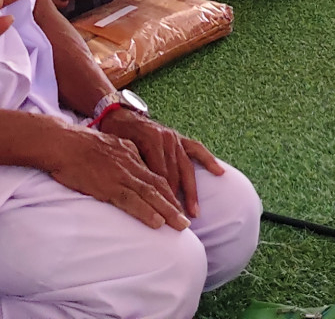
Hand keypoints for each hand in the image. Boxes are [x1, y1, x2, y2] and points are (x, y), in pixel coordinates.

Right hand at [46, 123, 188, 229]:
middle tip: (186, 222)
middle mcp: (130, 164)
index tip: (177, 205)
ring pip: (150, 194)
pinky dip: (146, 212)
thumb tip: (132, 160)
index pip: (155, 174)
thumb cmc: (79, 144)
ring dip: (167, 211)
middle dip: (174, 204)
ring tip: (180, 226)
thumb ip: (123, 152)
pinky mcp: (108, 186)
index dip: (168, 190)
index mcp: (130, 153)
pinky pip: (131, 201)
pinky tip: (157, 223)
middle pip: (158, 185)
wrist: (63, 142)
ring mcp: (120, 175)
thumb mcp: (109, 143)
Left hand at [99, 107, 224, 216]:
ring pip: (186, 168)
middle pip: (173, 174)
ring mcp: (175, 138)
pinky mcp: (180, 138)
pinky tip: (220, 172)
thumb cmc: (114, 134)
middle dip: (176, 199)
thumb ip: (131, 166)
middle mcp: (166, 139)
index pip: (158, 175)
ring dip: (191, 191)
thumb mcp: (118, 149)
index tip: (163, 217)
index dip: (161, 197)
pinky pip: (197, 150)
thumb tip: (136, 194)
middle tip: (178, 221)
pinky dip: (209, 161)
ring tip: (194, 212)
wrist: (119, 113)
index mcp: (150, 140)